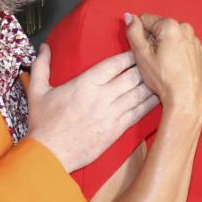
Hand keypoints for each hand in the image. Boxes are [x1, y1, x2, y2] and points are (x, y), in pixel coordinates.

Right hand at [26, 44, 158, 172]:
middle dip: (145, 65)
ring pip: (139, 93)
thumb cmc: (43, 124)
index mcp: (85, 84)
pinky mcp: (117, 130)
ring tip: (164, 74)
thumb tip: (45, 46)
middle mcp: (101, 96)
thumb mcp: (37, 91)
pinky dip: (150, 103)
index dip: (130, 54)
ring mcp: (111, 114)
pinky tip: (160, 95)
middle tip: (157, 58)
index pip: (114, 63)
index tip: (139, 48)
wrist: (50, 154)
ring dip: (152, 82)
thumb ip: (41, 65)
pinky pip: (138, 112)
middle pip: (132, 76)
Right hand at [125, 12, 201, 116]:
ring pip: (174, 38)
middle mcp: (187, 30)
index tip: (142, 50)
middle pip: (161, 28)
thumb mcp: (141, 55)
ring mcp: (196, 42)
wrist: (187, 100)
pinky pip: (185, 48)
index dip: (140, 35)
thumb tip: (129, 17)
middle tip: (153, 60)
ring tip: (165, 66)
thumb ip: (133, 32)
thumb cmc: (165, 80)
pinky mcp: (201, 54)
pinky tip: (176, 69)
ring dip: (167, 47)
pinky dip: (179, 55)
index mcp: (171, 26)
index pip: (146, 20)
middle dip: (154, 41)